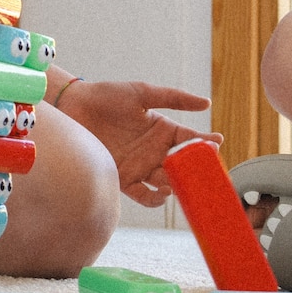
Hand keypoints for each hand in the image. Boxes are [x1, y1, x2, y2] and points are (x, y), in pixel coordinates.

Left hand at [54, 80, 221, 205]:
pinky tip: (165, 194)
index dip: (205, 143)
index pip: (190, 140)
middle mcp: (155, 151)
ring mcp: (141, 166)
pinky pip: (144, 195)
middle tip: (208, 172)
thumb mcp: (142, 93)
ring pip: (167, 181)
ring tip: (186, 182)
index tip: (217, 144)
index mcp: (163, 130)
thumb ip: (173, 98)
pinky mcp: (124, 178)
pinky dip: (156, 199)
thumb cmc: (107, 96)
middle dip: (196, 171)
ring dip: (179, 185)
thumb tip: (206, 103)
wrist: (74, 107)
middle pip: (183, 166)